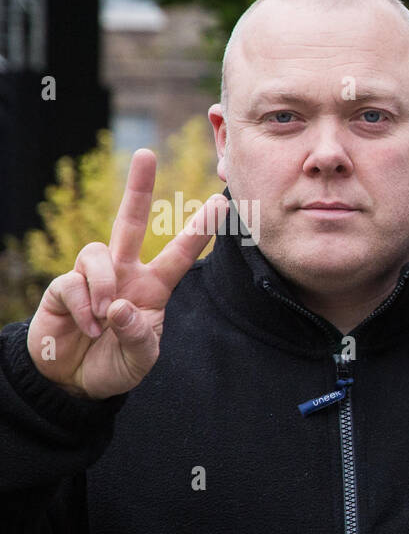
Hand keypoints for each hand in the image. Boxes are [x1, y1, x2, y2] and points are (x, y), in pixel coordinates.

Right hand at [26, 149, 228, 399]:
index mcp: (152, 288)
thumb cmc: (115, 365)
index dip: (198, 231)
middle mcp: (123, 274)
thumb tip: (120, 306)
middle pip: (129, 222)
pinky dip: (84, 307)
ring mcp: (91, 278)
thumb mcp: (141, 358)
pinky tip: (88, 326)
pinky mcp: (63, 288)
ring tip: (103, 322)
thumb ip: (138, 335)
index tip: (221, 203)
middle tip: (147, 153)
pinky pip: (73, 283)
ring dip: (104, 286)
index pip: (179, 254)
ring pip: (97, 253)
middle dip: (138, 188)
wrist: (73, 381)